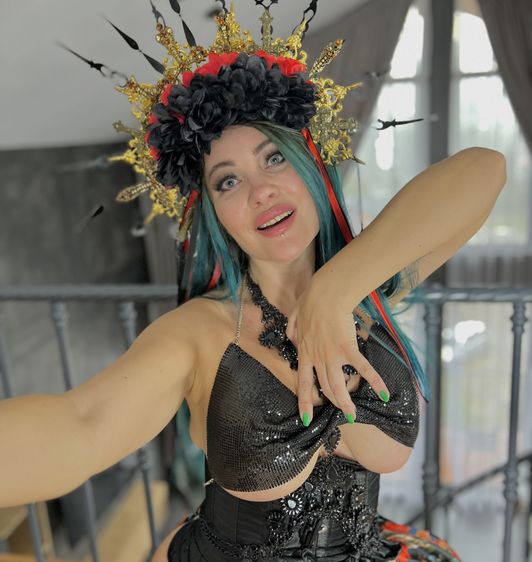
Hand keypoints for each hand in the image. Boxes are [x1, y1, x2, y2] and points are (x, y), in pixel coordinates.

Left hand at [286, 271, 389, 425]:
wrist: (326, 295)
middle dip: (334, 403)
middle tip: (343, 413)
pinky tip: (384, 393)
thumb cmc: (311, 301)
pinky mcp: (348, 349)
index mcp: (305, 353)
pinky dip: (375, 381)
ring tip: (353, 414)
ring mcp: (333, 355)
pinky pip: (363, 368)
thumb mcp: (294, 317)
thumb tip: (292, 339)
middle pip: (326, 388)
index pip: (303, 383)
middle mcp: (318, 358)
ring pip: (339, 385)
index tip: (306, 418)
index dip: (304, 403)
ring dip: (346, 403)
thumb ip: (292, 330)